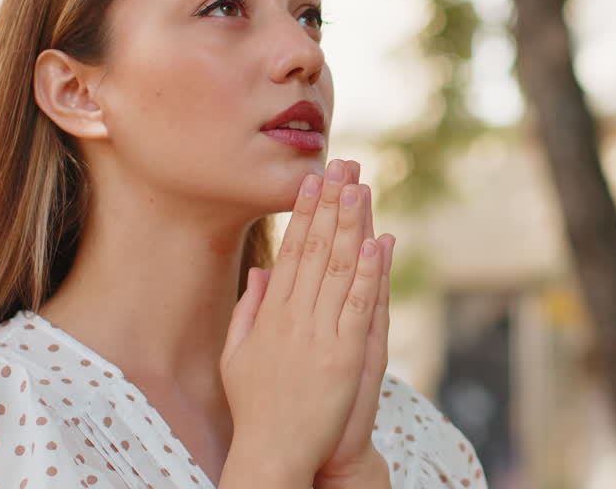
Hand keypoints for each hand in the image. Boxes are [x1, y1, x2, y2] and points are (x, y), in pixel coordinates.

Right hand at [220, 158, 385, 481]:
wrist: (274, 451)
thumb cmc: (257, 406)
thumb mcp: (237, 354)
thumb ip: (249, 310)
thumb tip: (261, 272)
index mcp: (271, 314)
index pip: (290, 251)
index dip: (303, 212)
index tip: (312, 179)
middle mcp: (293, 317)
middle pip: (315, 249)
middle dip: (330, 204)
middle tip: (342, 164)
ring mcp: (319, 335)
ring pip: (337, 268)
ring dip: (351, 225)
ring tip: (360, 187)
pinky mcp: (345, 355)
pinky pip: (358, 305)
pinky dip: (368, 273)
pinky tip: (378, 243)